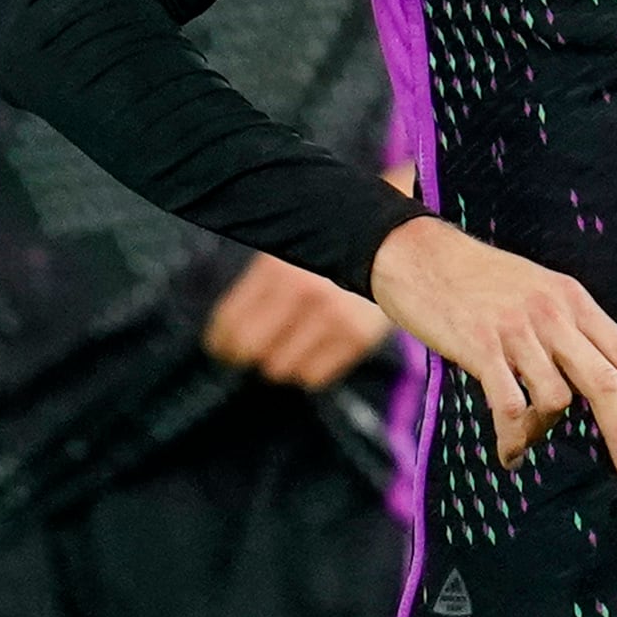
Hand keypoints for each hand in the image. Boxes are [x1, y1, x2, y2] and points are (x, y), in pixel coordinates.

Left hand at [205, 253, 396, 387]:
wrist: (395, 239)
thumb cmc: (334, 245)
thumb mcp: (290, 250)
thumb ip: (261, 286)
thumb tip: (228, 332)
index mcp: (279, 268)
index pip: (232, 322)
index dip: (221, 342)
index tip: (222, 348)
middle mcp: (303, 293)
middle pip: (251, 350)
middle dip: (246, 354)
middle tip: (247, 353)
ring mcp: (333, 317)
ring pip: (280, 368)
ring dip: (279, 361)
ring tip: (287, 345)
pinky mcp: (358, 336)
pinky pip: (314, 376)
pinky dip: (308, 370)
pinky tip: (312, 350)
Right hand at [367, 215, 616, 472]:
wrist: (417, 254)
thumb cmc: (475, 278)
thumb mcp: (535, 289)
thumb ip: (563, 326)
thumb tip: (589, 377)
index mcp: (571, 299)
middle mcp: (551, 314)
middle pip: (604, 380)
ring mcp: (516, 331)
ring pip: (557, 399)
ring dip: (545, 431)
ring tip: (526, 441)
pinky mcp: (480, 347)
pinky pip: (509, 407)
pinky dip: (513, 439)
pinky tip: (508, 454)